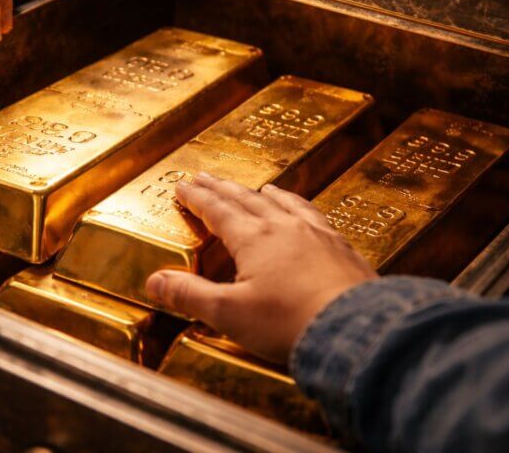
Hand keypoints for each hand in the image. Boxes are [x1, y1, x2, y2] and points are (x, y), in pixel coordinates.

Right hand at [145, 173, 377, 363]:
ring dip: (264, 194)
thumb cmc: (290, 323)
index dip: (197, 198)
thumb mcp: (228, 313)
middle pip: (247, 199)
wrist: (355, 330)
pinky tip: (306, 214)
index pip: (217, 210)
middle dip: (223, 188)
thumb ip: (189, 295)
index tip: (182, 185)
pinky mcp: (342, 249)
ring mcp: (317, 234)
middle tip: (207, 177)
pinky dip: (301, 208)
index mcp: (253, 238)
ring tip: (258, 187)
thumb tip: (154, 281)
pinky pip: (315, 216)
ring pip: (284, 203)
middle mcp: (284, 227)